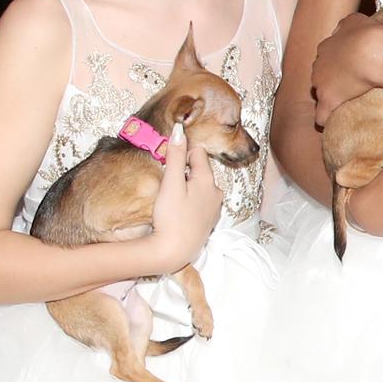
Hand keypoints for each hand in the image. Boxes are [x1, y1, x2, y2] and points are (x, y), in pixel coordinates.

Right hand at [141, 125, 224, 272]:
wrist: (173, 252)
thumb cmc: (171, 217)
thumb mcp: (170, 183)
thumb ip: (174, 156)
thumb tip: (179, 129)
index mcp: (208, 179)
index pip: (197, 153)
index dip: (180, 154)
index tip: (166, 162)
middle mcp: (216, 192)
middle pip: (199, 170)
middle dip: (183, 170)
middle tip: (165, 181)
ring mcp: (214, 208)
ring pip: (199, 186)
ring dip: (186, 185)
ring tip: (170, 197)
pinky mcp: (208, 221)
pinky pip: (199, 201)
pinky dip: (189, 200)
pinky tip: (177, 209)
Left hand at [309, 14, 382, 128]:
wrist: (371, 51)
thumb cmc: (366, 34)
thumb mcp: (354, 20)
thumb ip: (345, 26)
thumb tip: (343, 30)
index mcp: (325, 48)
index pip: (326, 58)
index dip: (337, 64)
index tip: (349, 68)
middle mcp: (318, 66)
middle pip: (320, 76)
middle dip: (331, 81)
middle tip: (349, 85)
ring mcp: (321, 85)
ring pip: (319, 94)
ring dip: (329, 98)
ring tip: (343, 104)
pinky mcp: (328, 100)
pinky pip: (321, 115)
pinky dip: (324, 118)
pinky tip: (329, 123)